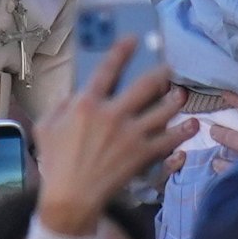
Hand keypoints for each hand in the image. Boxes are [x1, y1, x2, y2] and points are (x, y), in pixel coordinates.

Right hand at [35, 38, 191, 236]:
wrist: (70, 198)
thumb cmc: (55, 163)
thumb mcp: (46, 127)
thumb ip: (61, 106)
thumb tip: (74, 94)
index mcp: (86, 104)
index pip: (107, 70)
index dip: (121, 51)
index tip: (133, 40)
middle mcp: (112, 114)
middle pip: (144, 86)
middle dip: (160, 74)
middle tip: (168, 69)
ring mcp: (131, 135)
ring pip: (163, 110)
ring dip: (174, 100)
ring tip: (180, 95)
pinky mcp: (143, 154)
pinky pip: (169, 139)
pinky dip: (183, 131)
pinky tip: (191, 125)